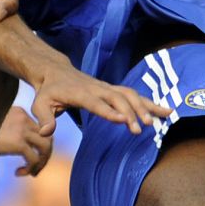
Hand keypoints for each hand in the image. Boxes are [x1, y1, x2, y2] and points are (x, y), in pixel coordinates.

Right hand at [0, 107, 52, 176]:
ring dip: (41, 163)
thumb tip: (31, 151)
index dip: (40, 145)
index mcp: (19, 112)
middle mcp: (23, 117)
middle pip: (48, 137)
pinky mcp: (18, 143)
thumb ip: (14, 134)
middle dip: (44, 155)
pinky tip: (18, 173)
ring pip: (46, 147)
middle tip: (35, 169)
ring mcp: (21, 129)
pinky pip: (34, 159)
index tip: (29, 158)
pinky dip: (30, 169)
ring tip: (32, 173)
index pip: (41, 129)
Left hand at [29, 63, 168, 135]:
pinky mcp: (113, 89)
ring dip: (147, 106)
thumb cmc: (48, 91)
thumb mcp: (39, 104)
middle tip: (141, 129)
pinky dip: (150, 102)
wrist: (56, 72)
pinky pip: (134, 94)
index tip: (124, 121)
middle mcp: (97, 88)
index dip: (110, 112)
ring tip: (164, 117)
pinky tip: (165, 111)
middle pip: (119, 99)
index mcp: (80, 93)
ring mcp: (107, 87)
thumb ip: (44, 119)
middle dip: (132, 112)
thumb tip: (45, 133)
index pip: (97, 103)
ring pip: (131, 94)